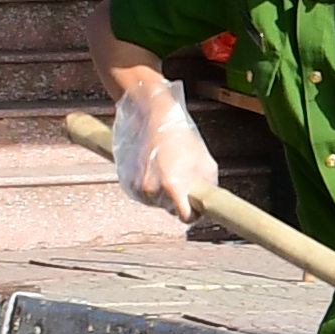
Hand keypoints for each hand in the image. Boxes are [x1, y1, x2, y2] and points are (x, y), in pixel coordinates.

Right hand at [114, 83, 218, 223]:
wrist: (152, 116)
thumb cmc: (180, 136)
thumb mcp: (206, 163)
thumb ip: (207, 188)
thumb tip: (206, 203)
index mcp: (173, 186)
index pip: (185, 217)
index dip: (192, 214)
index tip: (195, 208)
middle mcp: (152, 190)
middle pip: (170, 208)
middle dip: (177, 198)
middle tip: (180, 175)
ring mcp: (137, 187)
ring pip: (155, 201)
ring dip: (162, 191)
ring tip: (166, 167)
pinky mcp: (127, 182)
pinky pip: (143, 193)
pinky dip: (150, 186)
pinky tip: (154, 167)